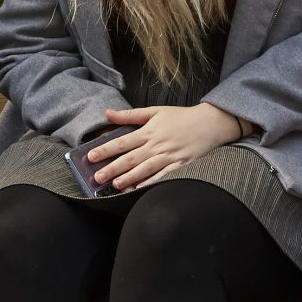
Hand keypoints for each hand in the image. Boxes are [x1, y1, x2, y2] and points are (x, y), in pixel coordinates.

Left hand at [87, 102, 243, 190]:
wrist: (210, 123)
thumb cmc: (181, 117)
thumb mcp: (155, 111)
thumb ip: (130, 115)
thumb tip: (108, 113)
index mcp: (148, 131)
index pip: (122, 142)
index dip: (105, 150)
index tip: (91, 157)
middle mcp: (157, 145)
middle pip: (131, 158)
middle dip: (113, 168)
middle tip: (98, 177)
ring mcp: (169, 157)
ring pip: (145, 169)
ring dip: (130, 178)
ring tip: (116, 185)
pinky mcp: (180, 166)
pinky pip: (163, 177)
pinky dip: (151, 183)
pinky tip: (140, 190)